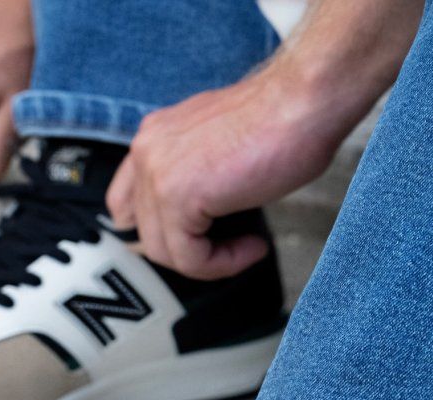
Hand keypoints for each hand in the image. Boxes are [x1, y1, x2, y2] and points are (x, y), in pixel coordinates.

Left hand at [106, 72, 340, 279]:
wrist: (304, 102)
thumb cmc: (281, 122)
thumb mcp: (219, 153)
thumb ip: (195, 181)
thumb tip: (196, 223)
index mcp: (154, 137)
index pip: (128, 205)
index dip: (162, 232)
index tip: (202, 238)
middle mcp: (146, 151)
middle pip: (148, 235)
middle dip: (191, 251)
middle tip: (233, 247)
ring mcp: (157, 173)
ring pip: (164, 252)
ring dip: (210, 262)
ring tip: (248, 248)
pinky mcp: (178, 196)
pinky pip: (189, 258)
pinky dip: (222, 264)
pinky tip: (253, 246)